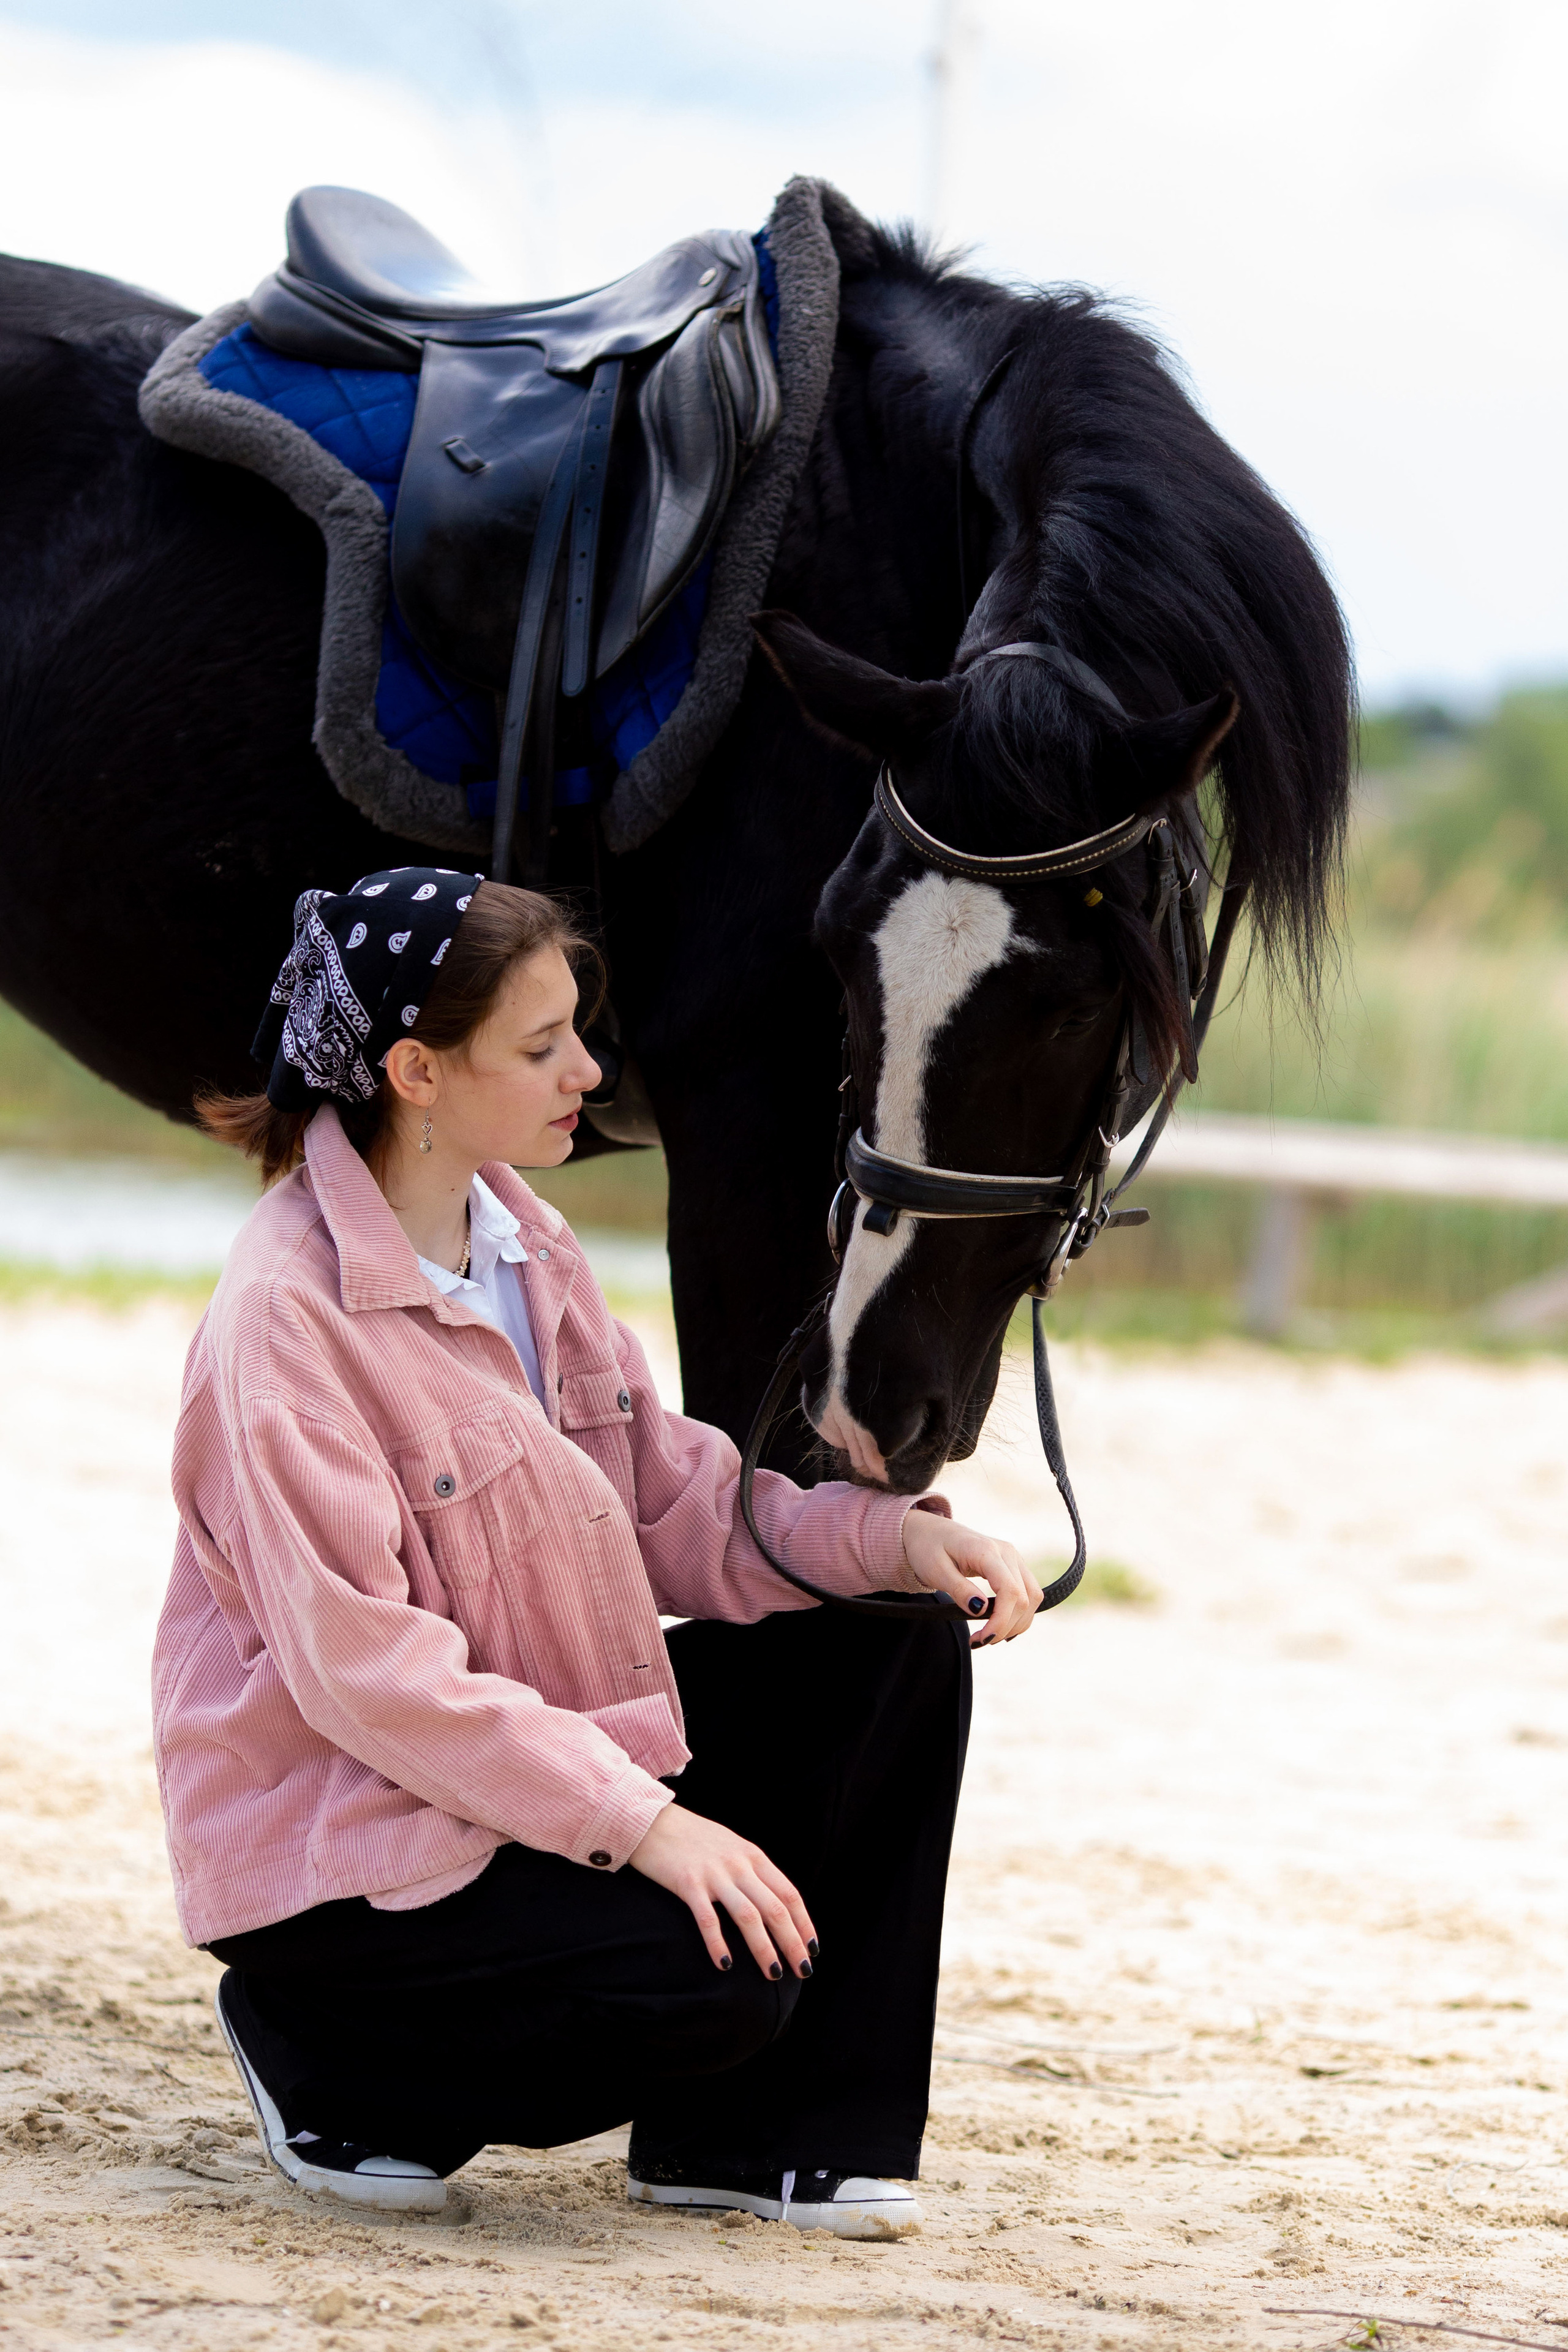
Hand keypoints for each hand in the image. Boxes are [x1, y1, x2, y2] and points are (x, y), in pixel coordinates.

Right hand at [629, 1804, 817, 1977]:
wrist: (652, 1820)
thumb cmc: (694, 1838)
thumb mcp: (732, 1847)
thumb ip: (752, 1870)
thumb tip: (773, 1900)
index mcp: (753, 1856)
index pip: (789, 1894)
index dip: (803, 1923)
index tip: (812, 1948)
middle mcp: (739, 1865)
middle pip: (775, 1909)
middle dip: (792, 1942)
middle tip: (802, 1971)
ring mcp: (715, 1874)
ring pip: (749, 1916)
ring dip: (763, 1948)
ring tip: (773, 1974)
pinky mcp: (688, 1883)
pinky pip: (708, 1919)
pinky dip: (718, 1944)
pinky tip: (725, 1965)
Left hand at [901, 1508, 1039, 1643]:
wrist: (930, 1531)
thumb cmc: (928, 1548)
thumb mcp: (936, 1570)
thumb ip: (959, 1589)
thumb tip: (980, 1610)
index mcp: (986, 1551)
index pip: (1010, 1591)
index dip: (1001, 1621)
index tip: (981, 1639)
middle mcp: (1006, 1552)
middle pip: (1025, 1598)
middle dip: (1007, 1627)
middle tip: (979, 1641)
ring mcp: (1013, 1557)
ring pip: (1032, 1596)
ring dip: (1017, 1623)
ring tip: (990, 1636)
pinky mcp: (1013, 1565)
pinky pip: (1028, 1592)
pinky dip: (1020, 1613)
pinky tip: (1003, 1625)